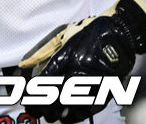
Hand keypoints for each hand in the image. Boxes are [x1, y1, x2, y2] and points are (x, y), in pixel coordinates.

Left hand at [18, 0, 145, 122]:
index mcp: (67, 56)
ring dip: (57, 114)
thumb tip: (24, 64)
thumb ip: (43, 51)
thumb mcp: (63, 35)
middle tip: (32, 111)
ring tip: (48, 117)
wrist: (121, 33)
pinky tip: (68, 119)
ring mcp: (95, 82)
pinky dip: (77, 116)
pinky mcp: (108, 89)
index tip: (25, 98)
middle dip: (41, 106)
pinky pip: (90, 108)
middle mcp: (80, 71)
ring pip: (73, 105)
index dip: (32, 92)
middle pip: (56, 95)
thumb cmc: (91, 32)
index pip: (44, 80)